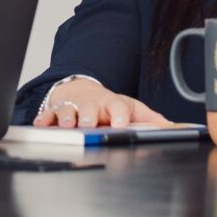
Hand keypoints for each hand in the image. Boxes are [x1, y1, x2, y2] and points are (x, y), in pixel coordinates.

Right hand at [32, 77, 171, 129]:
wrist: (80, 90)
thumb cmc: (107, 104)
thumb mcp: (131, 108)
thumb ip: (150, 119)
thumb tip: (173, 127)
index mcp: (112, 104)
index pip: (118, 107)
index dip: (119, 115)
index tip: (121, 123)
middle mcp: (92, 105)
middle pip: (90, 108)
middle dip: (89, 115)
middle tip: (90, 123)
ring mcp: (73, 107)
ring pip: (68, 111)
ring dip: (66, 117)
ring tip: (66, 125)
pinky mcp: (55, 111)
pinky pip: (47, 115)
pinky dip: (44, 120)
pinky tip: (42, 125)